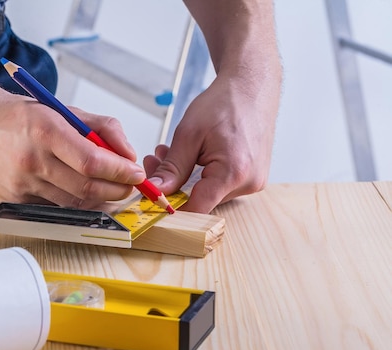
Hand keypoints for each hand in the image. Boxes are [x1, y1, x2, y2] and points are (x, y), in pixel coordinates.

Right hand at [0, 90, 144, 207]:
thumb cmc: (20, 115)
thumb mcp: (62, 109)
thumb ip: (101, 128)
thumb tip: (128, 154)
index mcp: (47, 131)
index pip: (93, 162)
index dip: (120, 172)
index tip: (135, 173)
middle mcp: (33, 160)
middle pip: (87, 188)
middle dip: (117, 190)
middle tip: (129, 185)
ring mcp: (22, 183)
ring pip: (74, 202)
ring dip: (99, 198)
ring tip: (109, 187)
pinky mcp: (15, 198)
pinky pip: (55, 206)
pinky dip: (74, 200)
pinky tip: (79, 189)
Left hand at [143, 70, 279, 213]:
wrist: (252, 86)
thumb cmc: (225, 102)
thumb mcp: (189, 134)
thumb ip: (172, 168)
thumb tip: (156, 190)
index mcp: (234, 172)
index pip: (196, 208)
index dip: (171, 205)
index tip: (152, 196)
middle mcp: (249, 182)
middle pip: (201, 200)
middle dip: (174, 184)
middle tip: (155, 160)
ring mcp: (254, 181)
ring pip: (209, 192)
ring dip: (187, 177)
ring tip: (171, 151)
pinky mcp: (253, 177)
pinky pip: (221, 184)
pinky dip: (202, 173)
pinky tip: (192, 155)